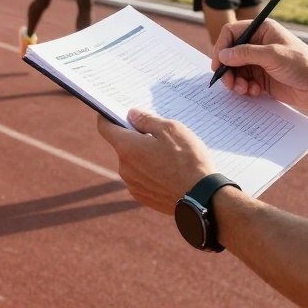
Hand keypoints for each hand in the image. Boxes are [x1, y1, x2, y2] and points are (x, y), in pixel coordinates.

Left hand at [97, 110, 216, 214]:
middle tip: (158, 134)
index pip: (105, 127)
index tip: (115, 111)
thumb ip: (147, 120)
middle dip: (136, 137)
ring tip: (169, 155)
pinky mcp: (143, 197)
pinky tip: (170, 171)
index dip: (108, 116)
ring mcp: (133, 184)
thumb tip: (132, 114)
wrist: (201, 198)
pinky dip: (150, 172)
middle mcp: (124, 167)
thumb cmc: (188, 159)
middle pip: (122, 145)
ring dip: (144, 156)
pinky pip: (141, 178)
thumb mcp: (171, 129)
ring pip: (133, 162)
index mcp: (127, 147)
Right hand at [211, 19, 307, 108]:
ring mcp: (259, 62)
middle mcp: (258, 44)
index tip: (218, 65)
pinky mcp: (262, 78)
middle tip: (230, 84)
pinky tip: (256, 92)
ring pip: (235, 70)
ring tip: (244, 90)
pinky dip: (245, 89)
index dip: (221, 47)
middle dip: (228, 70)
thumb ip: (245, 54)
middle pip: (230, 54)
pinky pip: (244, 82)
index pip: (231, 33)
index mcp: (261, 30)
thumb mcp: (272, 55)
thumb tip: (223, 55)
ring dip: (236, 82)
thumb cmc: (302, 64)